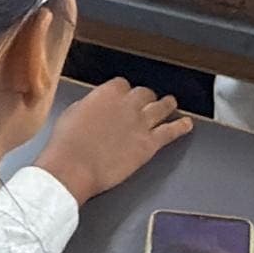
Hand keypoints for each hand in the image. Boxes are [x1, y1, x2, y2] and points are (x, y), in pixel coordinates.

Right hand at [35, 78, 192, 202]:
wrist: (73, 167)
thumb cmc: (66, 143)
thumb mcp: (73, 113)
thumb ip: (91, 106)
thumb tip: (97, 109)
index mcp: (107, 93)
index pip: (123, 85)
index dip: (124, 93)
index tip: (122, 98)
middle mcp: (128, 103)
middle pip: (144, 93)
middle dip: (144, 98)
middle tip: (145, 102)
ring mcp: (141, 123)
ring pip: (161, 107)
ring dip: (167, 104)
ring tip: (171, 103)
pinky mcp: (149, 144)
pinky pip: (171, 131)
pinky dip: (181, 126)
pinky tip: (186, 124)